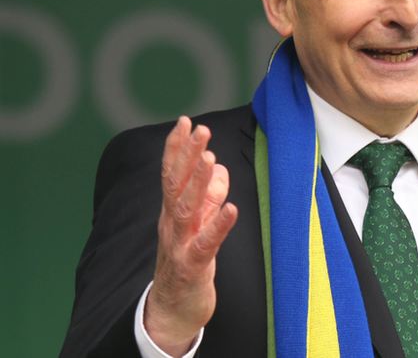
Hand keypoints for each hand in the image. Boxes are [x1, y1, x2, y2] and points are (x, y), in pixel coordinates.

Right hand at [144, 117, 238, 355]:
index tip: (184, 121)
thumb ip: (208, 196)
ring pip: (186, 208)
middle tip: (200, 129)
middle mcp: (172, 223)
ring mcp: (179, 244)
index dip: (177, 148)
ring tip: (211, 158)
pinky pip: (206, 243)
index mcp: (172, 211)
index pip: (171, 173)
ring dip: (199, 182)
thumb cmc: (186, 262)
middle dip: (188, 155)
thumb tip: (220, 167)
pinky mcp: (192, 266)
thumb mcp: (197, 224)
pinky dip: (218, 225)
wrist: (172, 310)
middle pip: (176, 184)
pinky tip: (232, 209)